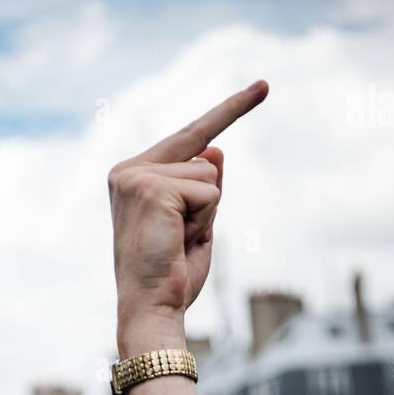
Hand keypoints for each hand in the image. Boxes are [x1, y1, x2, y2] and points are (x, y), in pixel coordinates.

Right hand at [108, 81, 267, 353]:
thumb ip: (204, 187)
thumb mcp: (196, 224)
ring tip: (177, 243)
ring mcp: (137, 176)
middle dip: (210, 199)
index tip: (265, 86)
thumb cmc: (171, 276)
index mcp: (131, 178)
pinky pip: (209, 191)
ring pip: (209, 175)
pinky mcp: (152, 187)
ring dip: (206, 214)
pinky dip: (205, 220)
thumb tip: (216, 149)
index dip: (229, 111)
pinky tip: (179, 240)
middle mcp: (127, 171)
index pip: (187, 137)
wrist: (152, 308)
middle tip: (182, 240)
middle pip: (203, 157)